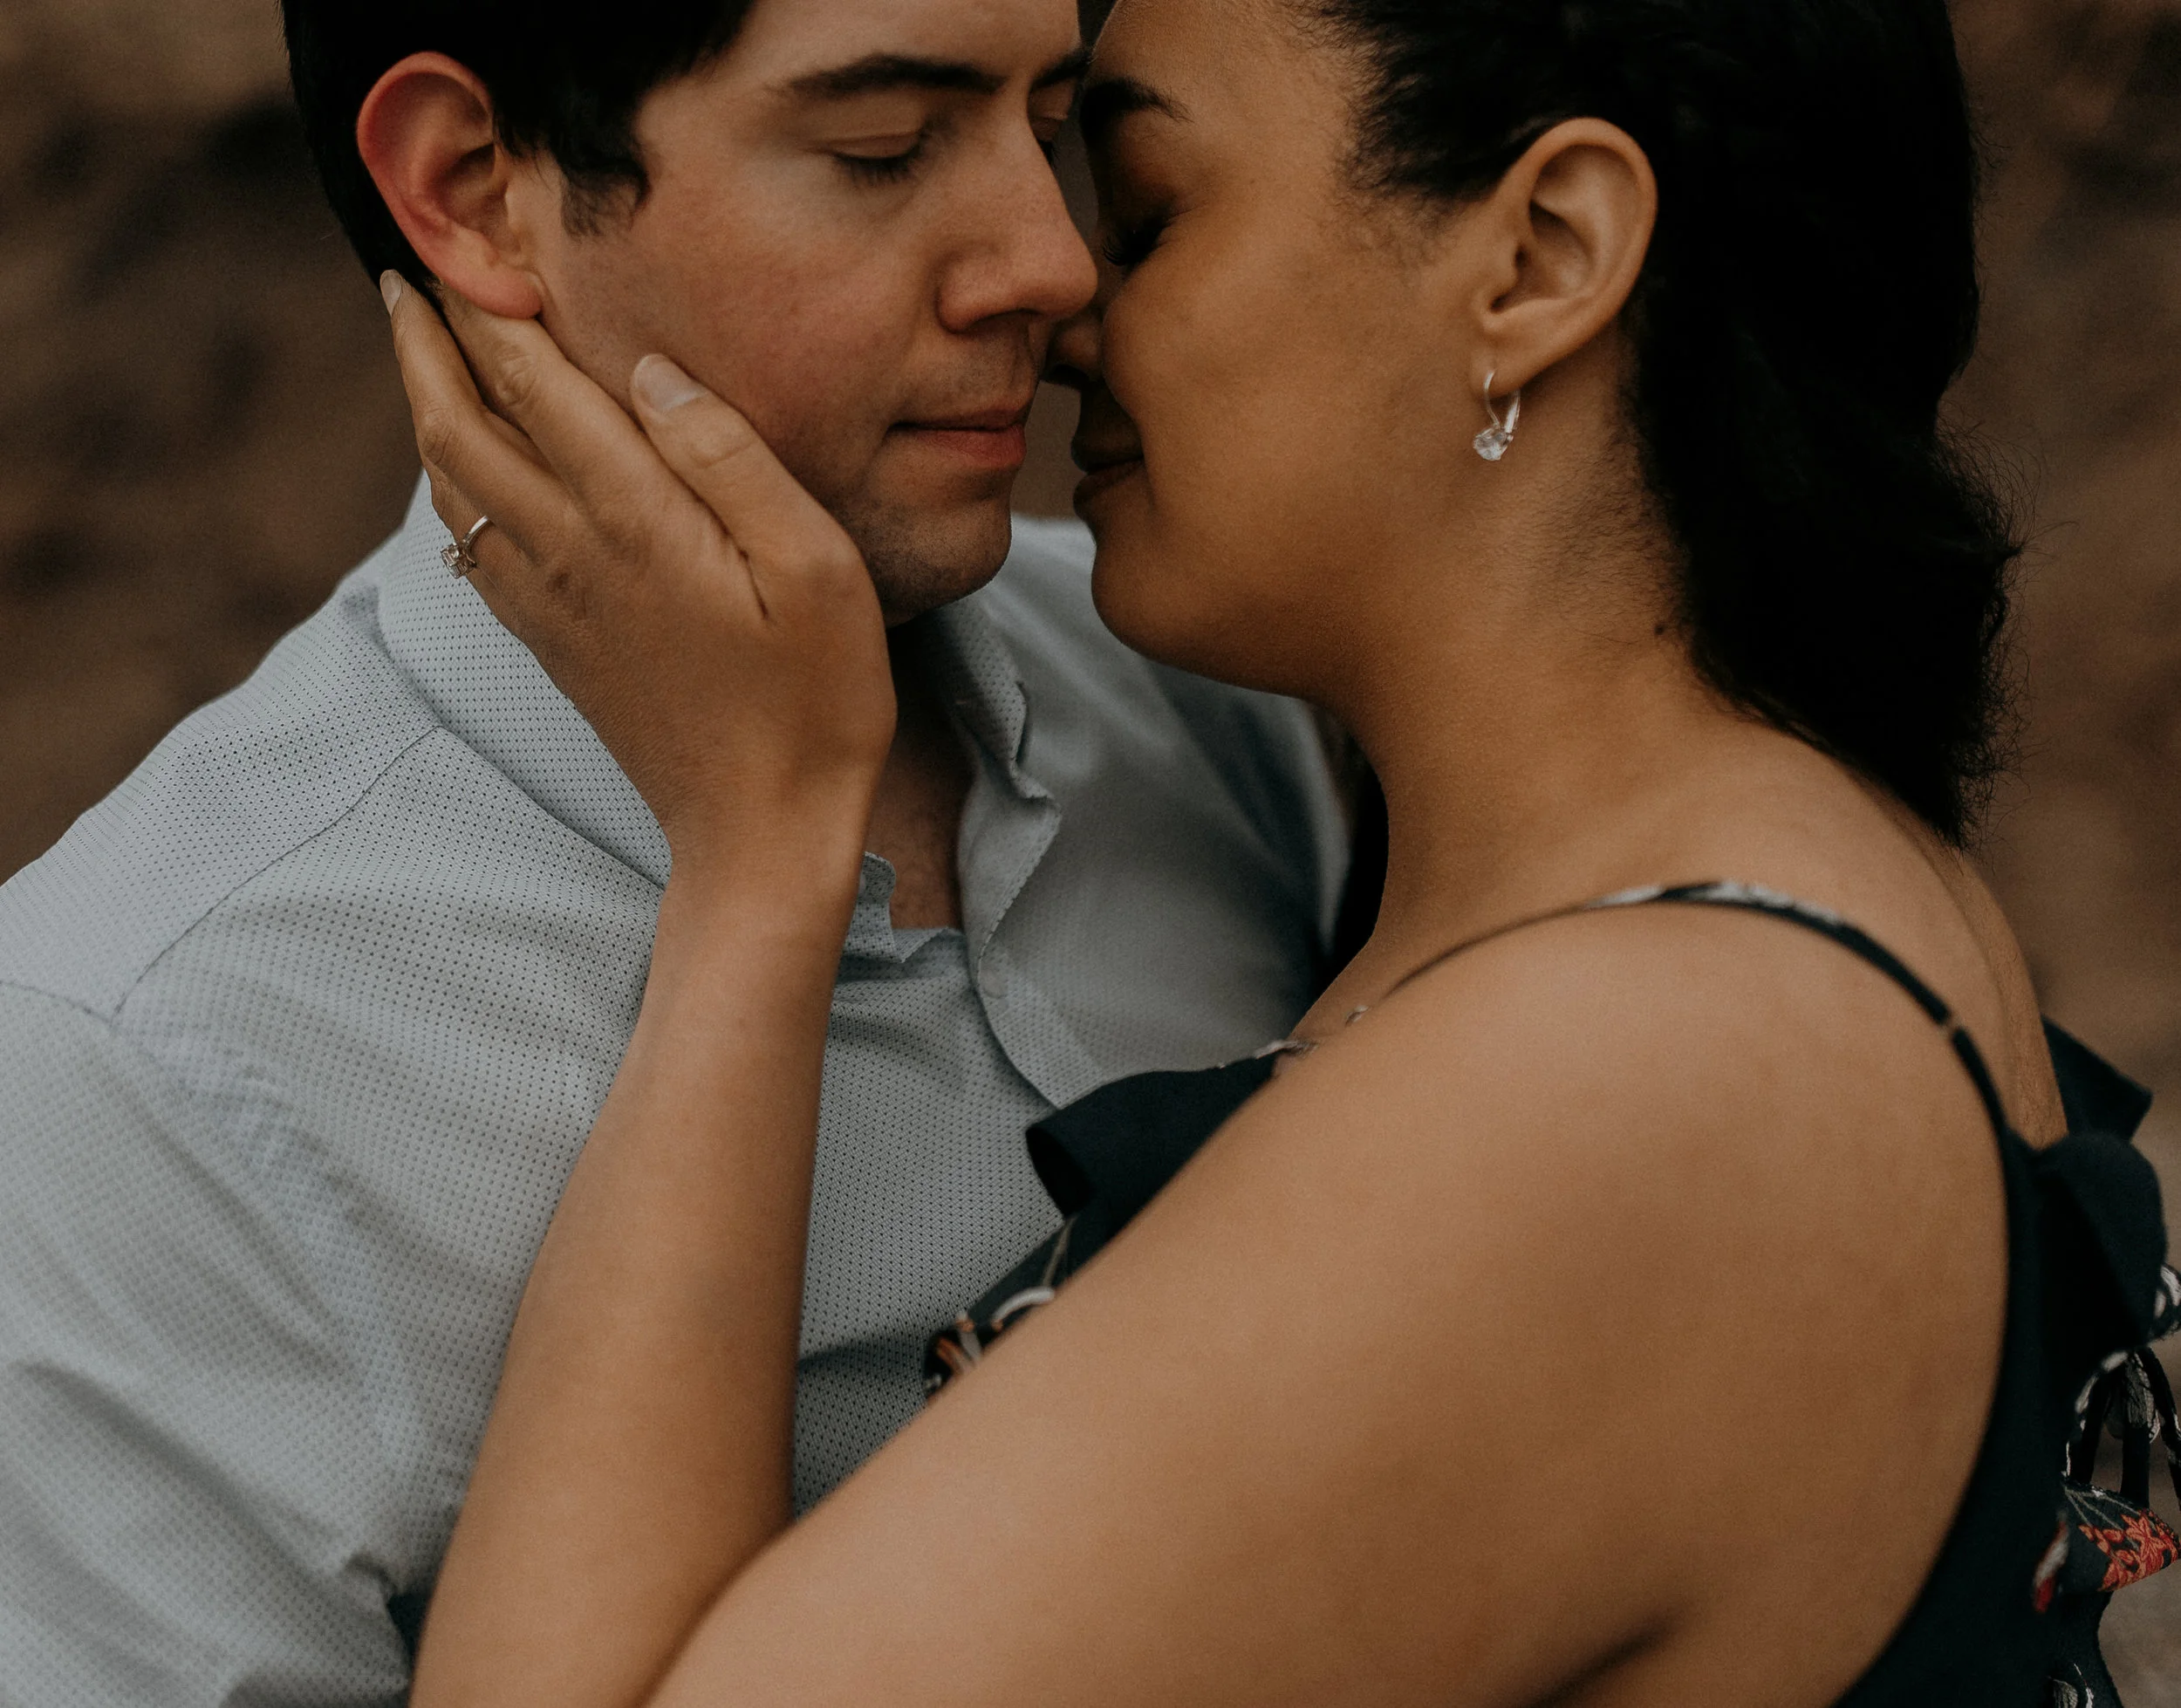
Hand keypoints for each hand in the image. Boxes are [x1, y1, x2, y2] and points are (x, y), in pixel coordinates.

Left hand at [382, 276, 894, 887]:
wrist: (762, 832)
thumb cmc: (815, 699)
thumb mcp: (814, 565)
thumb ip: (730, 457)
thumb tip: (651, 370)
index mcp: (633, 522)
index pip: (534, 385)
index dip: (489, 308)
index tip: (465, 243)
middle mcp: (571, 556)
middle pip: (458, 428)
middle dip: (425, 345)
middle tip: (406, 277)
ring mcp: (553, 606)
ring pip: (451, 485)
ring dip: (425, 407)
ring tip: (421, 352)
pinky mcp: (556, 645)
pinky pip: (470, 545)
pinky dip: (449, 483)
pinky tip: (461, 470)